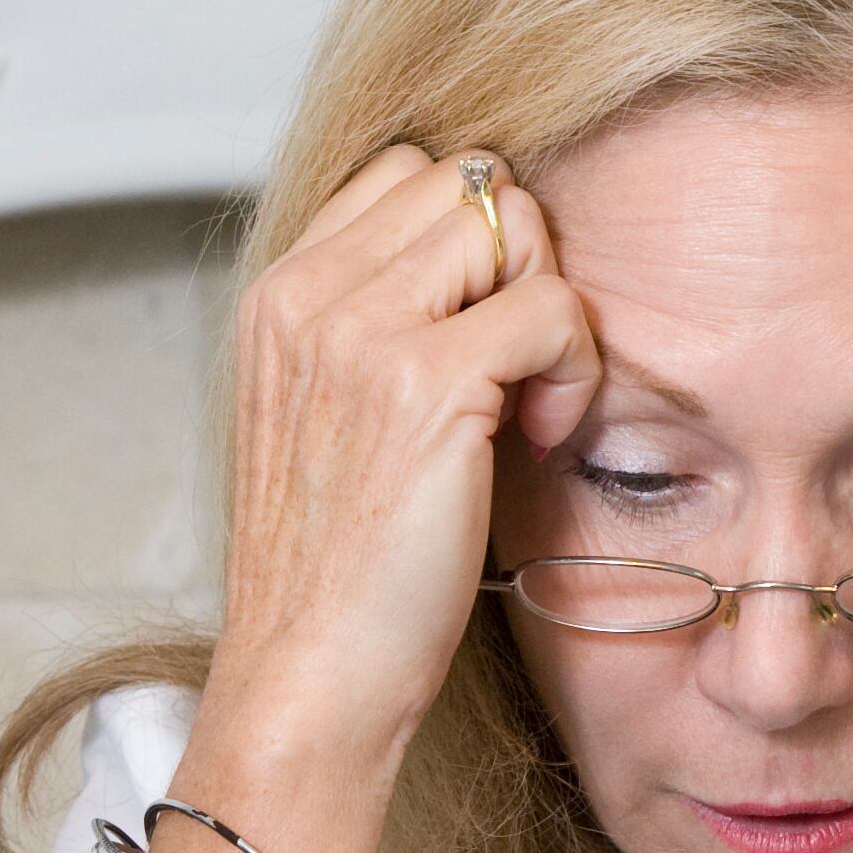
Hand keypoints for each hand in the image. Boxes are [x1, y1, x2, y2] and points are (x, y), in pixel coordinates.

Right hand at [170, 146, 599, 852]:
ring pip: (510, 223)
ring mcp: (359, 331)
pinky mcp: (424, 382)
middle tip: (522, 368)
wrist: (308, 677)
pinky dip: (572, 367)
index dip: (473, 241)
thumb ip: (380, 330)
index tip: (484, 335)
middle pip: (466, 182)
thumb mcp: (333, 421)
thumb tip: (488, 272)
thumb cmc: (336, 573)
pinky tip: (544, 437)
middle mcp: (307, 296)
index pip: (406, 174)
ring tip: (532, 401)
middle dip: (521, 262)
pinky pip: (549, 308)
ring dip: (549, 304)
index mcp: (280, 297)